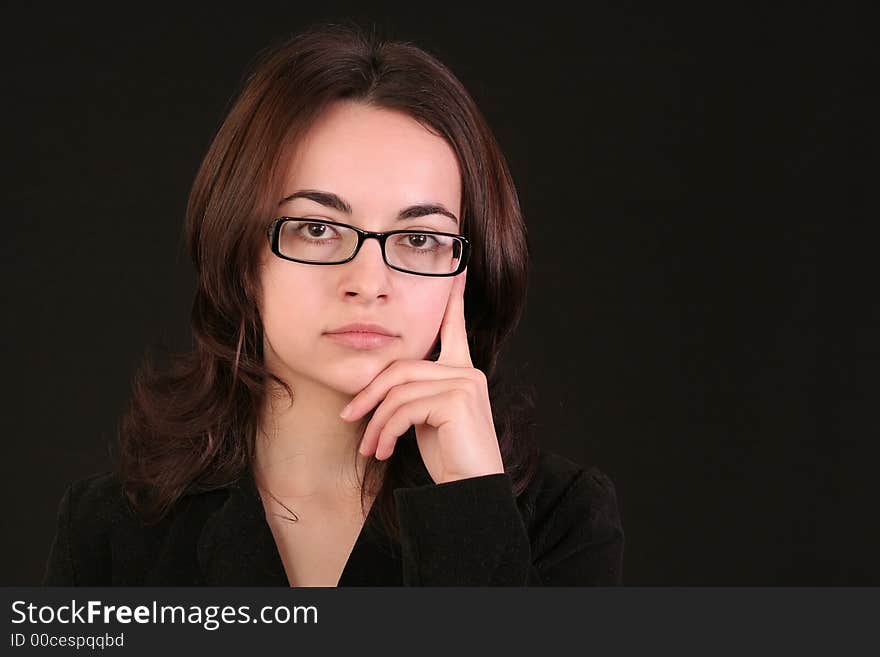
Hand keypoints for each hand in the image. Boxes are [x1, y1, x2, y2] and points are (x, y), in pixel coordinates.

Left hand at [339, 268, 504, 484]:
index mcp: (462, 371)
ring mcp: (465, 382)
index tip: (455, 271)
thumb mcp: (426, 419)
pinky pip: (404, 407)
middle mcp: (467, 371)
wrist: (471, 491)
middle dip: (370, 393)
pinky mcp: (457, 399)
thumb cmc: (450, 457)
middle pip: (401, 368)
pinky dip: (386, 430)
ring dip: (375, 421)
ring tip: (368, 446)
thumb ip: (414, 394)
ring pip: (398, 390)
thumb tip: (379, 390)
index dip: (452, 300)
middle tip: (349, 417)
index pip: (453, 328)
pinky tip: (384, 450)